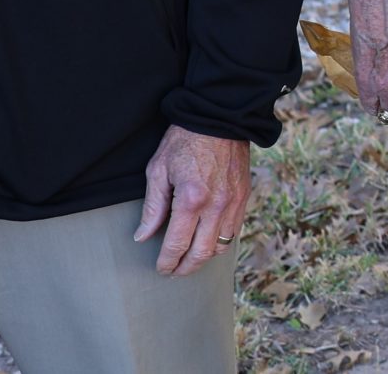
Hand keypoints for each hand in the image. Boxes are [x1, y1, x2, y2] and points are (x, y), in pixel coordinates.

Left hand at [135, 126, 251, 276]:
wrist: (220, 116)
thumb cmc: (184, 140)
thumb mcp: (158, 170)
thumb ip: (153, 206)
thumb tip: (143, 236)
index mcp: (191, 199)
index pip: (177, 245)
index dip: (167, 262)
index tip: (161, 268)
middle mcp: (216, 205)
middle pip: (201, 253)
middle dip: (185, 267)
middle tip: (174, 270)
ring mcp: (234, 202)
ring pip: (221, 246)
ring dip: (204, 257)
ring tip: (190, 258)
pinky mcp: (244, 196)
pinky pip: (234, 230)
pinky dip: (220, 241)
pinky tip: (208, 239)